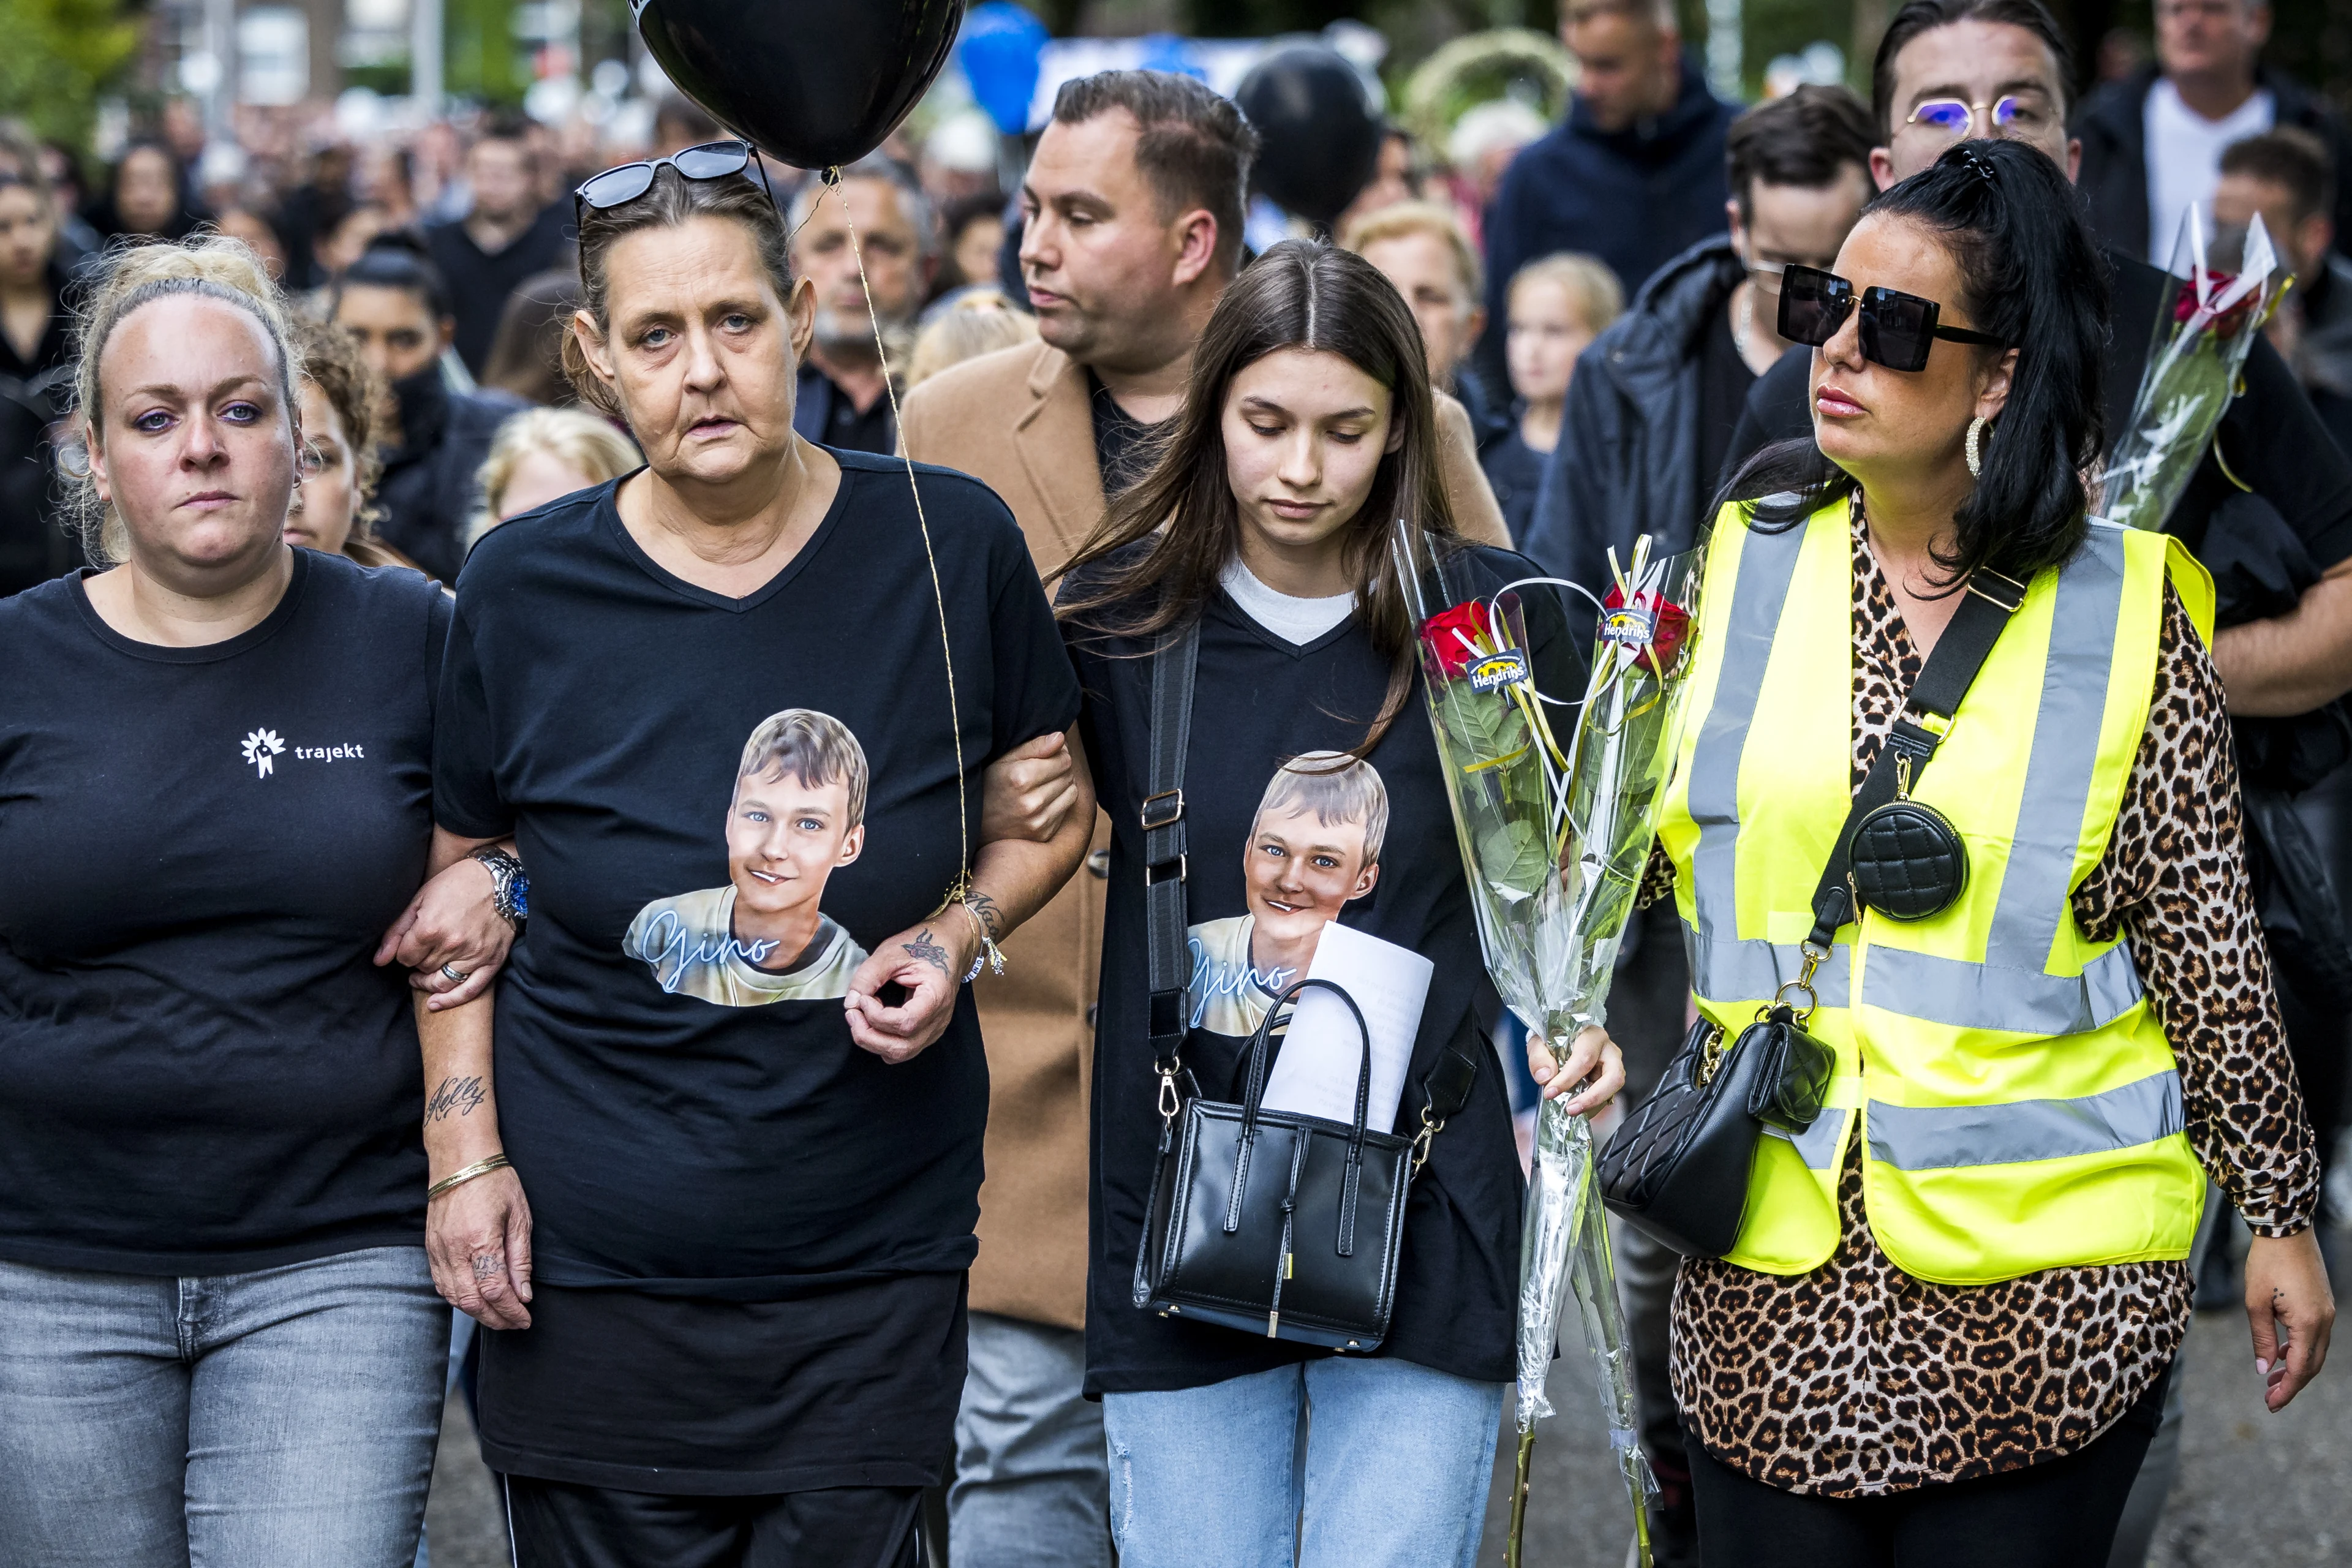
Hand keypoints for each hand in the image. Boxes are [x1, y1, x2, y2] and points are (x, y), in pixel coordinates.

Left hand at [376, 854, 515, 1009]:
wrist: (499, 878)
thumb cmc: (457, 884)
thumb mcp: (420, 899)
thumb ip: (397, 931)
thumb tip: (379, 961)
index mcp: (430, 928)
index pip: (405, 958)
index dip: (404, 953)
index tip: (410, 945)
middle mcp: (451, 945)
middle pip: (422, 969)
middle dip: (418, 963)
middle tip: (421, 953)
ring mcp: (473, 955)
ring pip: (441, 982)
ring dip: (428, 982)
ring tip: (423, 977)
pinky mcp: (491, 960)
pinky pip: (470, 989)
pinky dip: (452, 1000)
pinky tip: (436, 1003)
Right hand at [426, 1166, 533, 1329]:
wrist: (461, 1159)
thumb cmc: (494, 1181)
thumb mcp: (520, 1217)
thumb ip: (521, 1259)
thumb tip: (523, 1293)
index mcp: (480, 1240)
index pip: (495, 1291)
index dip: (511, 1311)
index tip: (524, 1319)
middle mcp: (454, 1249)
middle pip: (472, 1301)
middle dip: (494, 1319)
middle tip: (513, 1323)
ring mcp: (438, 1250)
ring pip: (453, 1297)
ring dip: (476, 1313)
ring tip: (497, 1315)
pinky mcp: (430, 1248)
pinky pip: (441, 1284)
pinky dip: (458, 1298)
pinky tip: (474, 1300)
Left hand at [843, 917, 976, 1062]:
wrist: (949, 946)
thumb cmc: (923, 945)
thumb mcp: (892, 952)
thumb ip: (869, 976)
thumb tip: (851, 1002)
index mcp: (937, 997)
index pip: (906, 1023)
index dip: (877, 1016)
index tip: (863, 998)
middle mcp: (939, 1020)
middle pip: (901, 1048)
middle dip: (868, 1036)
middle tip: (852, 1013)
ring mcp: (934, 1030)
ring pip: (900, 1054)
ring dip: (873, 1041)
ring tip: (859, 1018)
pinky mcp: (926, 1032)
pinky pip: (902, 1049)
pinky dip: (881, 1041)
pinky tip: (874, 1021)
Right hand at [980, 731, 1079, 844]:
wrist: (976, 825)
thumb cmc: (989, 786)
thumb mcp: (1004, 760)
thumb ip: (1034, 746)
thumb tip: (1060, 738)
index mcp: (1021, 778)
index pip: (1063, 760)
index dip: (1060, 754)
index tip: (1051, 754)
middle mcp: (1032, 801)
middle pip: (1068, 775)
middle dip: (1062, 768)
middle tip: (1047, 769)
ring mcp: (1039, 820)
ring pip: (1072, 792)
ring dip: (1064, 785)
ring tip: (1046, 784)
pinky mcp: (1044, 833)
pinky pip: (1066, 809)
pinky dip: (1060, 801)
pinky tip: (1043, 799)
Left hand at [1527, 1026, 1624, 1115]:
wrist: (1557, 1041)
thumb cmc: (1551, 1041)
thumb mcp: (1538, 1044)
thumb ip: (1539, 1058)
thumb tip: (1545, 1076)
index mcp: (1591, 1035)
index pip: (1585, 1057)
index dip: (1568, 1078)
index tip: (1551, 1092)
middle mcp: (1608, 1050)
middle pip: (1613, 1075)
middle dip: (1592, 1096)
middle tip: (1570, 1109)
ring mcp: (1613, 1065)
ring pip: (1615, 1087)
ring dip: (1594, 1103)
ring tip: (1573, 1110)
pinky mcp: (1610, 1080)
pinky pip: (1608, 1096)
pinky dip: (1593, 1106)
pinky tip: (1577, 1109)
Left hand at [2244, 1228, 2334, 1411]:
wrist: (2286, 1231)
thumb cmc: (2266, 1263)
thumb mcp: (2255, 1303)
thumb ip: (2262, 1339)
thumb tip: (2264, 1370)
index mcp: (2309, 1324)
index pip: (2301, 1369)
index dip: (2287, 1390)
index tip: (2271, 1404)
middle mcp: (2325, 1321)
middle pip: (2313, 1365)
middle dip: (2293, 1384)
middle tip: (2270, 1398)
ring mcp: (2327, 1312)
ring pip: (2315, 1351)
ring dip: (2296, 1367)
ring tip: (2272, 1378)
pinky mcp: (2323, 1304)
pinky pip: (2316, 1336)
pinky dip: (2300, 1349)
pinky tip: (2282, 1353)